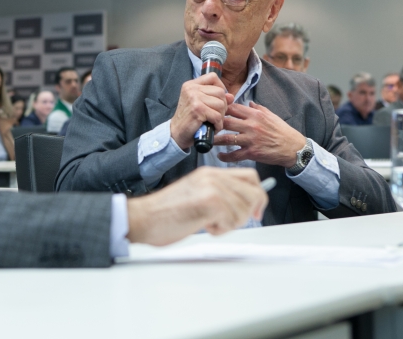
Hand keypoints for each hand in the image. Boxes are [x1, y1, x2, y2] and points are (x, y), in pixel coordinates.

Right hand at [126, 167, 267, 244]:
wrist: (144, 217)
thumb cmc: (166, 212)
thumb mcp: (196, 194)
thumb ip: (219, 194)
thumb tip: (246, 206)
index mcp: (210, 173)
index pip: (250, 176)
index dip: (258, 195)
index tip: (255, 211)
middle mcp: (213, 176)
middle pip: (254, 193)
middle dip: (248, 213)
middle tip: (229, 222)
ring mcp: (212, 188)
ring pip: (244, 211)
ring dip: (230, 224)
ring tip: (208, 222)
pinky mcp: (210, 203)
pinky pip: (232, 221)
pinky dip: (220, 230)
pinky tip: (204, 225)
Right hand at [169, 73, 227, 149]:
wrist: (176, 133)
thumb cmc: (189, 119)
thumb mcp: (200, 104)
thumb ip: (215, 97)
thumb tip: (231, 96)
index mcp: (191, 85)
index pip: (213, 77)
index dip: (220, 87)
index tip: (217, 99)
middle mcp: (191, 89)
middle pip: (220, 92)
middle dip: (222, 106)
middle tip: (214, 115)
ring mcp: (194, 98)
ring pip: (221, 104)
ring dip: (220, 116)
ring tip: (212, 121)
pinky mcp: (197, 110)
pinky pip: (218, 116)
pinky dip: (218, 125)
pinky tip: (212, 127)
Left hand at [213, 101, 305, 166]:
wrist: (293, 148)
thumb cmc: (282, 131)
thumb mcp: (272, 115)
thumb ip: (258, 108)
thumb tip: (248, 102)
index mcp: (256, 115)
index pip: (233, 108)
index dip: (221, 109)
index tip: (214, 111)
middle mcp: (252, 126)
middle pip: (226, 122)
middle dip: (214, 124)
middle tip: (207, 126)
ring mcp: (251, 140)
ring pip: (227, 139)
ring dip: (215, 140)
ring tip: (208, 140)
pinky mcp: (252, 153)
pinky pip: (234, 155)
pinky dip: (225, 156)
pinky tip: (220, 156)